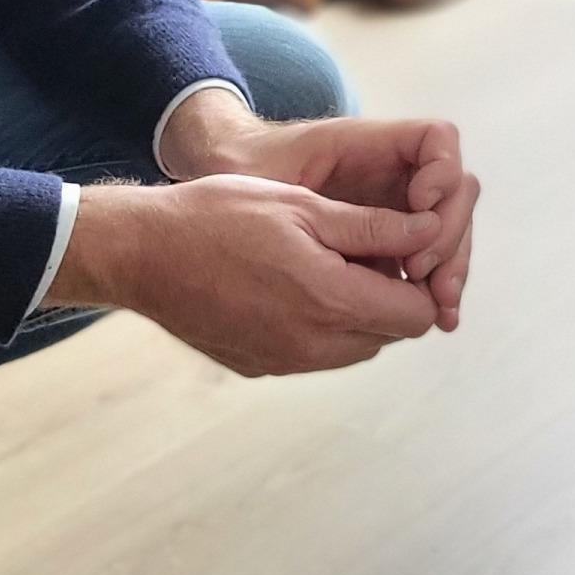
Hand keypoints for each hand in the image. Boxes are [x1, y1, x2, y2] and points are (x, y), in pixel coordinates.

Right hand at [160, 91, 476, 331]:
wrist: (143, 252)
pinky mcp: (260, 367)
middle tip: (365, 250)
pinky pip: (315, 354)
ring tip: (327, 263)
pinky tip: (292, 285)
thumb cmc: (221, 215)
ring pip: (355, 347)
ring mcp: (285, 362)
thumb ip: (375, 228)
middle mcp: (313, 346)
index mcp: (331, 301)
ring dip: (358, 312)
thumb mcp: (304, 206)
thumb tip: (432, 231)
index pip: (418, 316)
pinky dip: (321, 326)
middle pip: (391, 335)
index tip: (403, 247)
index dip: (422, 280)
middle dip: (391, 296)